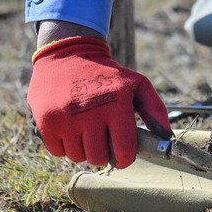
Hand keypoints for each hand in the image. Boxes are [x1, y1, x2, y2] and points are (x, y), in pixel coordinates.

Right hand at [27, 35, 169, 167]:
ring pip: (78, 157)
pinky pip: (57, 151)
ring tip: (85, 130)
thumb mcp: (137, 83)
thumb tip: (165, 136)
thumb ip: (155, 109)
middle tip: (102, 139)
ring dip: (83, 149)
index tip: (123, 155)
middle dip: (103, 153)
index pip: (124, 150)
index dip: (125, 158)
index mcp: (116, 104)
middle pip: (98, 158)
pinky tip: (70, 128)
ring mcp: (65, 117)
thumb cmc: (107, 74)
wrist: (68, 53)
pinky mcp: (46, 120)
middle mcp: (90, 112)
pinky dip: (64, 146)